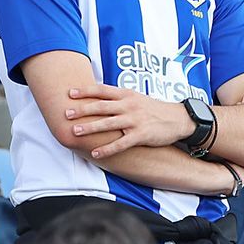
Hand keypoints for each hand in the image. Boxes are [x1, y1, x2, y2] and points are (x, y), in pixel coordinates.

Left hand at [65, 82, 192, 159]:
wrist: (177, 119)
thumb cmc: (153, 109)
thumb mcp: (136, 98)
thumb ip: (118, 98)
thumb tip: (96, 97)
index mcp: (126, 94)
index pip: (102, 90)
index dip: (86, 91)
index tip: (70, 93)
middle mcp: (129, 105)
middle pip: (102, 106)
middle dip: (83, 109)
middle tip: (66, 113)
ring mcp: (135, 120)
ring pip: (108, 124)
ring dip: (90, 128)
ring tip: (75, 132)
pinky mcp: (141, 135)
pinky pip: (120, 144)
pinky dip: (107, 149)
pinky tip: (95, 153)